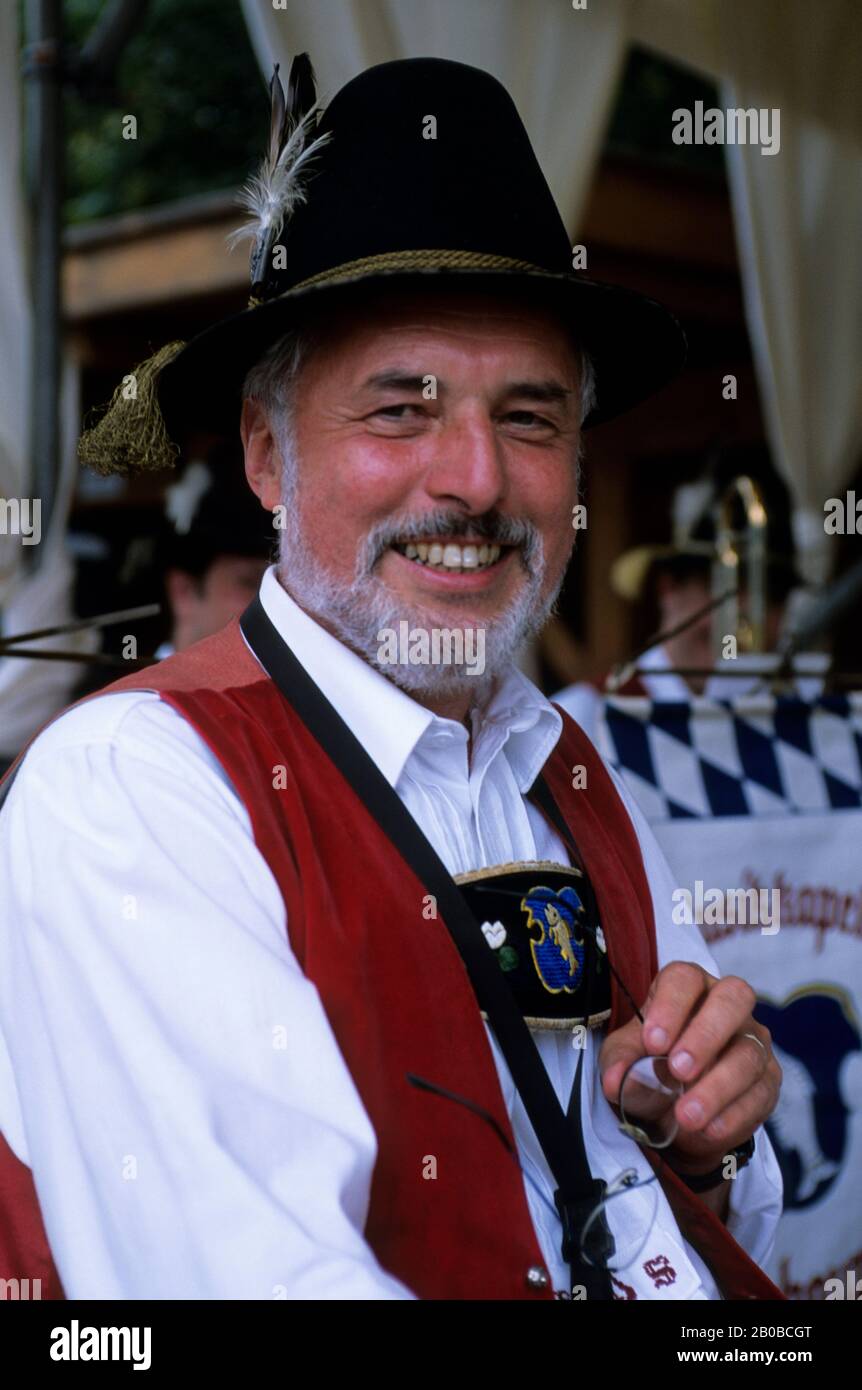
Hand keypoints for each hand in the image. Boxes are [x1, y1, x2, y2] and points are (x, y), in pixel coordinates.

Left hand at [599, 961, 781, 1177]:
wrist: (674, 1114)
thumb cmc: (649, 1068)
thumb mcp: (625, 1061)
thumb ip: (620, 1065)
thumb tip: (616, 1081)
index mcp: (687, 988)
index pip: (685, 979)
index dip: (671, 1006)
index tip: (653, 1042)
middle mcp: (725, 1006)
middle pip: (733, 999)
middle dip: (706, 1034)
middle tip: (679, 1070)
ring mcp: (752, 1040)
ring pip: (748, 1052)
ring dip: (716, 1087)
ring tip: (686, 1115)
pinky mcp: (767, 1079)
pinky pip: (760, 1093)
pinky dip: (733, 1114)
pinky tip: (709, 1129)